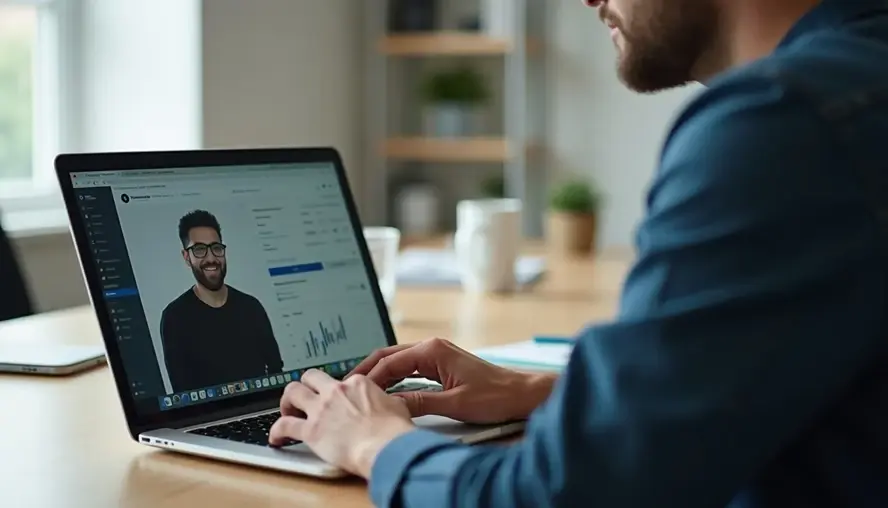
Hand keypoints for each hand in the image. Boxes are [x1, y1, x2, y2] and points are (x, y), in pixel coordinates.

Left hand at [268, 369, 414, 477]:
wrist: (386, 446)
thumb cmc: (394, 431)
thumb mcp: (396, 406)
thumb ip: (386, 401)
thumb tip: (389, 404)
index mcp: (356, 384)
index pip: (339, 381)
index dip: (335, 391)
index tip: (334, 401)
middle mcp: (335, 392)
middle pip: (310, 377)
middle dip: (305, 386)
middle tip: (304, 398)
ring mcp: (321, 410)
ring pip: (292, 392)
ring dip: (287, 402)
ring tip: (287, 412)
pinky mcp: (310, 431)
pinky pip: (284, 426)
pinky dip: (276, 431)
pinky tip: (276, 438)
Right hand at [348, 338, 556, 423]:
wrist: (521, 393)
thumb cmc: (495, 396)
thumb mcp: (454, 403)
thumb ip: (420, 402)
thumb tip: (390, 405)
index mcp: (432, 350)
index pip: (389, 361)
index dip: (369, 377)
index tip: (353, 391)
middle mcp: (432, 348)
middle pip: (389, 356)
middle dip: (367, 370)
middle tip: (346, 386)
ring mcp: (437, 355)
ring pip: (398, 362)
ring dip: (380, 374)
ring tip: (360, 390)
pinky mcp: (442, 365)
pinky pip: (410, 369)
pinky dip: (395, 378)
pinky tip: (385, 391)